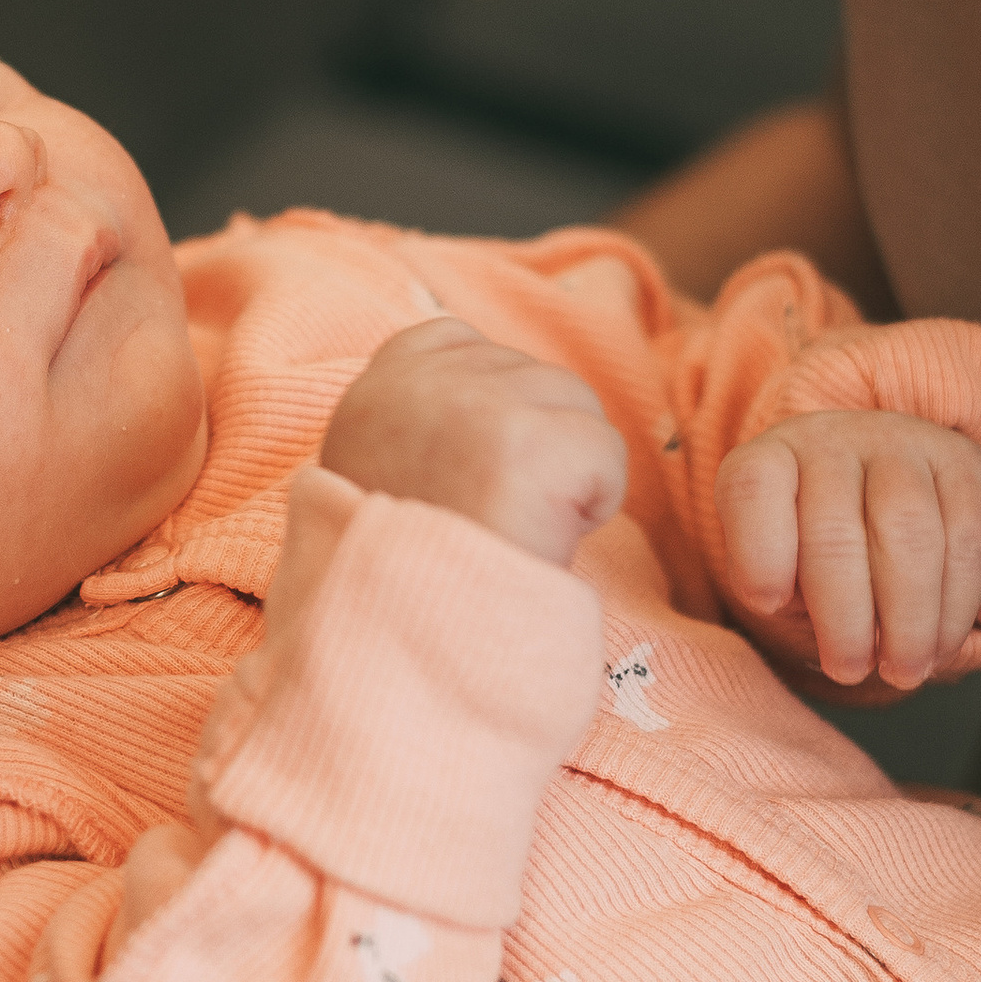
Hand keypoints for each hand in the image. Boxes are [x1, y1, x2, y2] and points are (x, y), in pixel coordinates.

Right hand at [321, 318, 626, 567]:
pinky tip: (548, 534)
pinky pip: (607, 451)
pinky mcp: (533, 443)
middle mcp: (421, 384)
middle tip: (495, 514)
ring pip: (577, 405)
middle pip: (533, 374)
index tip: (475, 470)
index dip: (493, 409)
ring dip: (567, 473)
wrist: (408, 639)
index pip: (459, 342)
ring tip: (517, 527)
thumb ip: (421, 421)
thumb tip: (500, 403)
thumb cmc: (407, 575)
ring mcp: (478, 406)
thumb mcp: (378, 476)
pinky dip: (598, 501)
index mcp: (372, 391)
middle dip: (536, 443)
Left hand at [718, 405, 980, 690]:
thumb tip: (835, 637)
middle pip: (835, 530)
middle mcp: (834, 442)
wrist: (890, 490)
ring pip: (908, 533)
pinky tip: (938, 644)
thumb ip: (784, 594)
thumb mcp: (781, 568)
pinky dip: (953, 607)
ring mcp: (903, 446)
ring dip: (907, 619)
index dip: (758, 550)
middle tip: (848, 670)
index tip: (769, 607)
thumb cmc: (818, 548)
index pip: (753, 488)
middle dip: (843, 616)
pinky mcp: (965, 467)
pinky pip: (965, 540)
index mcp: (771, 460)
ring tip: (901, 670)